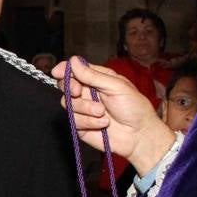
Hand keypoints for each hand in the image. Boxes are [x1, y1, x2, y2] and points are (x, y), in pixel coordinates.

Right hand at [52, 57, 175, 172]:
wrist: (139, 135)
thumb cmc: (134, 108)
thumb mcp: (116, 86)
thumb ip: (93, 75)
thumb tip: (73, 61)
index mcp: (97, 79)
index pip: (75, 70)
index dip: (64, 69)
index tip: (57, 72)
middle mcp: (88, 93)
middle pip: (65, 85)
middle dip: (70, 87)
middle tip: (78, 91)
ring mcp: (84, 109)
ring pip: (68, 103)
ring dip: (85, 108)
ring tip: (102, 112)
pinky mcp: (81, 126)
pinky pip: (74, 120)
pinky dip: (88, 122)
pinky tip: (102, 124)